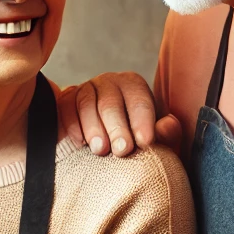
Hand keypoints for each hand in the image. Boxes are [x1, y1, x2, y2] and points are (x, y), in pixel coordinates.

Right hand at [56, 72, 181, 156]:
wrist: (104, 142)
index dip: (143, 121)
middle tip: (122, 151)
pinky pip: (65, 108)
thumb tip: (168, 127)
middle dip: (117, 128)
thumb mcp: (153, 137)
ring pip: (87, 104)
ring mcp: (85, 89)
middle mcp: (109, 82)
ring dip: (94, 128)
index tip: (145, 142)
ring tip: (100, 150)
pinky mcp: (65, 99)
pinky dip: (72, 125)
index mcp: (133, 85)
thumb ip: (165, 133)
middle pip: (111, 102)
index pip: (139, 99)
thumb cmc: (133, 138)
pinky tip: (79, 143)